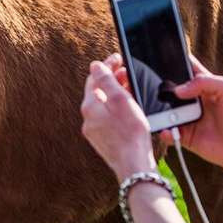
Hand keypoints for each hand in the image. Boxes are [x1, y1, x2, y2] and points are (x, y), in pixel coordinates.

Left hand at [81, 56, 158, 178]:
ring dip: (115, 94)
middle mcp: (88, 119)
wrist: (134, 165)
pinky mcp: (104, 141)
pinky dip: (116, 109)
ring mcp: (95, 132)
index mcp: (90, 106)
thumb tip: (95, 65)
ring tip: (130, 89)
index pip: (94, 78)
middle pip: (98, 92)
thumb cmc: (130, 133)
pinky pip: (107, 119)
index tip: (118, 58)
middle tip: (126, 73)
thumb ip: (106, 80)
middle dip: (112, 80)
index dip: (107, 65)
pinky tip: (128, 110)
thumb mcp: (121, 99)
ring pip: (103, 106)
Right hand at [172, 54, 222, 181]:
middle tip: (161, 92)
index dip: (173, 62)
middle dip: (162, 89)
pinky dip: (164, 132)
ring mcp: (186, 117)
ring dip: (161, 112)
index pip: (184, 67)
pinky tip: (167, 130)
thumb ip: (205, 82)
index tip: (161, 60)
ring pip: (165, 111)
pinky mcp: (184, 136)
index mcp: (202, 84)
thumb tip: (178, 90)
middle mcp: (192, 100)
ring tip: (167, 114)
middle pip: (169, 89)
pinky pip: (167, 133)